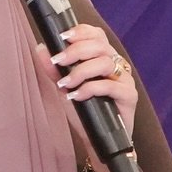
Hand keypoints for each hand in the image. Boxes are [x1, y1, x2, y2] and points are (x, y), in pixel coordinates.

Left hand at [36, 24, 138, 148]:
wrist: (97, 140)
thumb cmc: (84, 112)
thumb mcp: (65, 88)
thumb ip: (55, 70)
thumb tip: (41, 49)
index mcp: (103, 58)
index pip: (97, 35)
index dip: (81, 32)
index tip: (62, 37)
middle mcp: (117, 65)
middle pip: (100, 45)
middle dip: (76, 51)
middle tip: (59, 61)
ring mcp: (125, 80)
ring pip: (105, 63)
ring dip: (81, 71)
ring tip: (66, 84)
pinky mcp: (130, 95)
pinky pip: (110, 86)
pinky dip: (90, 89)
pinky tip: (77, 96)